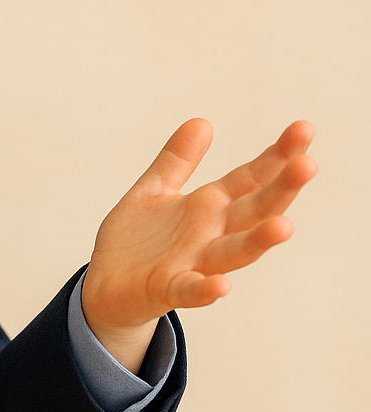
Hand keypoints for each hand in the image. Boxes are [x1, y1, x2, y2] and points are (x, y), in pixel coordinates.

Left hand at [82, 119, 316, 372]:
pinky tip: (221, 285)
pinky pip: (191, 290)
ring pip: (235, 252)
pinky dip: (206, 289)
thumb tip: (202, 121)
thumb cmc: (137, 242)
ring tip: (284, 226)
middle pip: (254, 211)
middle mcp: (210, 235)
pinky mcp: (168, 289)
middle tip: (308, 165)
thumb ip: (177, 160)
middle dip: (281, 190)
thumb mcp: (154, 191)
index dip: (276, 156)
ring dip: (259, 241)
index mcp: (208, 208)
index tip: (303, 129)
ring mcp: (193, 264)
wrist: (104, 284)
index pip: (250, 179)